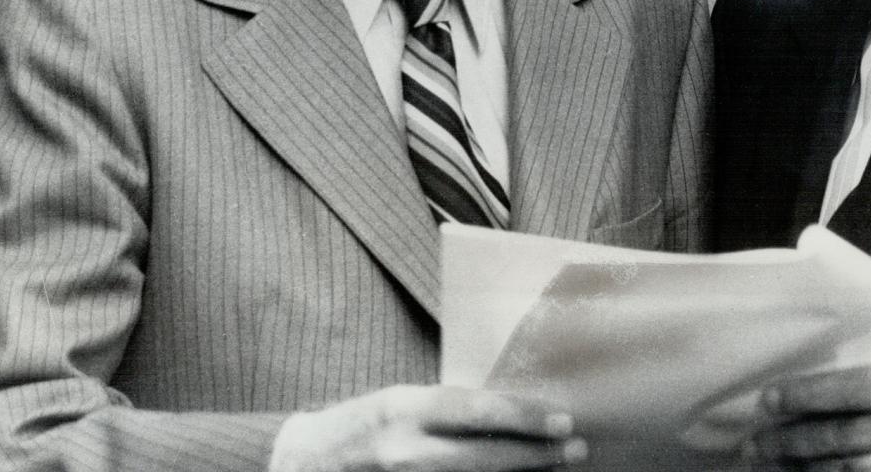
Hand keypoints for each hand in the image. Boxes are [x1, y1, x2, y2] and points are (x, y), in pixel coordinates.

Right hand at [267, 384, 586, 471]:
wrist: (293, 465)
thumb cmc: (355, 428)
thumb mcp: (399, 405)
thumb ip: (446, 411)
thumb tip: (508, 414)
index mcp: (405, 410)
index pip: (480, 411)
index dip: (526, 417)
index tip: (564, 420)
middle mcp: (404, 449)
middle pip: (486, 456)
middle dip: (537, 455)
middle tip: (576, 449)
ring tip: (553, 470)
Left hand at [745, 358, 870, 471]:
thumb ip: (867, 382)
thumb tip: (796, 392)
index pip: (850, 386)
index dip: (804, 395)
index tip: (767, 401)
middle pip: (841, 436)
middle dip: (789, 441)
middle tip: (754, 444)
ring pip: (845, 471)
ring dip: (799, 470)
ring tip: (768, 465)